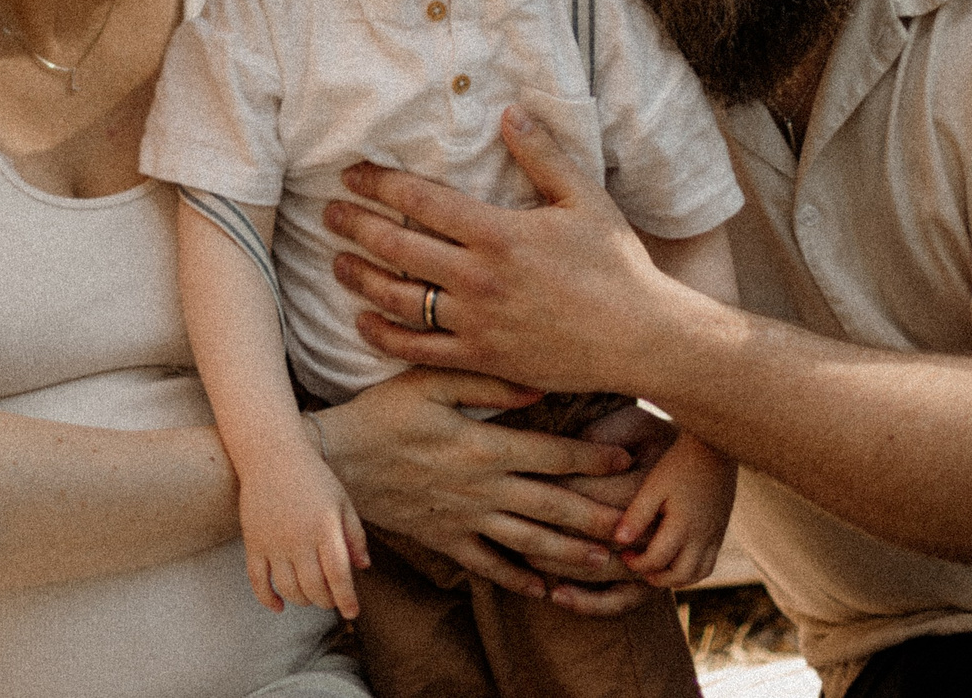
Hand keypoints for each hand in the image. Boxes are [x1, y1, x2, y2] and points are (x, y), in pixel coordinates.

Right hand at [238, 447, 367, 618]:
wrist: (271, 455)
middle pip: (314, 586)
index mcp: (325, 526)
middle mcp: (298, 538)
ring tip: (311, 597)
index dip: (346, 598)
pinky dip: (268, 599)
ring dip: (302, 600)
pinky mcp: (253, 543)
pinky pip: (257, 581)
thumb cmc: (313, 478)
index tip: (352, 613)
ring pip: (288, 588)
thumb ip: (354, 535)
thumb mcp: (341, 501)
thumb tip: (363, 568)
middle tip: (331, 599)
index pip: (338, 574)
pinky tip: (280, 607)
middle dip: (326, 601)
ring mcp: (273, 542)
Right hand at [316, 367, 641, 599]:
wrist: (334, 463)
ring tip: (606, 560)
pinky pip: (490, 566)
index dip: (594, 458)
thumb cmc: (381, 413)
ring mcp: (465, 520)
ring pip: (530, 542)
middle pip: (553, 505)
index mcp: (483, 447)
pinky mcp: (446, 541)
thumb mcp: (428, 382)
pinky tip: (546, 589)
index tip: (629, 459)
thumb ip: (486, 381)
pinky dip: (520, 579)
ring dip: (571, 552)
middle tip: (636, 522)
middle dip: (597, 514)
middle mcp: (482, 489)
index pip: (552, 454)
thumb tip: (539, 386)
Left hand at [326, 109, 692, 396]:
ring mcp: (476, 322)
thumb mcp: (585, 198)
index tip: (353, 173)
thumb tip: (508, 111)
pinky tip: (362, 322)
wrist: (641, 338)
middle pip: (397, 247)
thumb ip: (542, 154)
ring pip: (398, 299)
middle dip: (356, 226)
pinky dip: (383, 335)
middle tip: (329, 212)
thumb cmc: (618, 265)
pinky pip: (417, 349)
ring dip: (360, 278)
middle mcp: (478, 278)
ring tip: (336, 262)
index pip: (420, 200)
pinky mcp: (481, 359)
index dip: (380, 183)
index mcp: (499, 232)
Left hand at [611, 430, 736, 589]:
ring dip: (675, 578)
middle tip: (638, 565)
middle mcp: (703, 536)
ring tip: (655, 565)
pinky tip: (674, 557)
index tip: (623, 552)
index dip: (636, 563)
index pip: (658, 560)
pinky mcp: (720, 531)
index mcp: (683, 525)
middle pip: (681, 576)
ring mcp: (715, 535)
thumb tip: (619, 541)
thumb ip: (637, 514)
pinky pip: (709, 563)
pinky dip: (691, 570)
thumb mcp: (654, 485)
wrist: (715, 447)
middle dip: (656, 577)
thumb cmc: (679, 463)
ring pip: (698, 575)